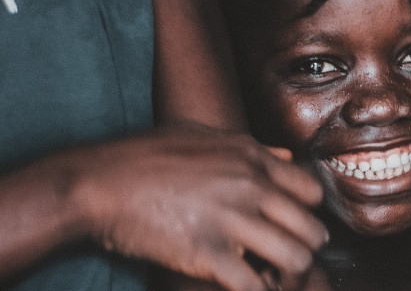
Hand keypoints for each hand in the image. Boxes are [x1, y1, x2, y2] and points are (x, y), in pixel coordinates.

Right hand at [75, 125, 327, 290]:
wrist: (97, 184)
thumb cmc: (141, 158)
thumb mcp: (199, 135)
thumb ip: (248, 145)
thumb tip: (285, 154)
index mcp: (251, 157)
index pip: (312, 191)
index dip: (304, 214)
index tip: (288, 226)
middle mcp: (250, 185)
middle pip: (313, 230)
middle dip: (302, 250)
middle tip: (281, 260)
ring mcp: (231, 220)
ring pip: (296, 259)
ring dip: (286, 276)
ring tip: (268, 278)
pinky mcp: (207, 253)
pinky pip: (255, 285)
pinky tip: (243, 287)